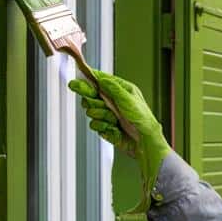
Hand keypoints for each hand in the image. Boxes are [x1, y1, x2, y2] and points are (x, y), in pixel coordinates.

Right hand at [69, 70, 172, 201]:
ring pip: (91, 111)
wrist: (145, 142)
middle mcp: (114, 101)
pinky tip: (113, 128)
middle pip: (91, 96)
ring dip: (101, 115)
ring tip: (113, 119)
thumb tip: (101, 78)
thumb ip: (113, 88)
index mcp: (121, 91)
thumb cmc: (143, 119)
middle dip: (93, 101)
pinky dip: (103, 127)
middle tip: (98, 103)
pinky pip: (94, 124)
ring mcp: (109, 114)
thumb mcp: (128, 99)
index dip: (88, 81)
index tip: (77, 82)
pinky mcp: (106, 127)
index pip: (101, 81)